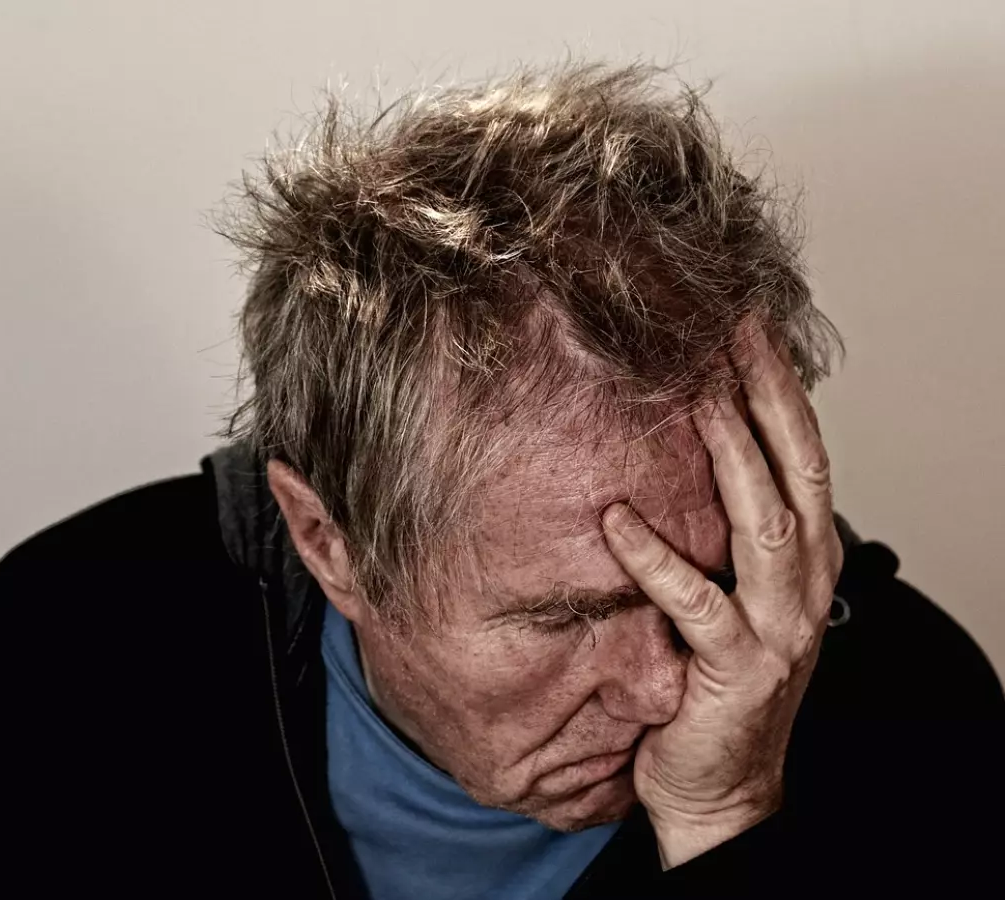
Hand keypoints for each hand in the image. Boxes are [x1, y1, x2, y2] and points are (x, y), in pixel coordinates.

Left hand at [601, 322, 843, 868]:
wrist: (721, 785)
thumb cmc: (718, 682)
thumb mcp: (735, 593)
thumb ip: (723, 529)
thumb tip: (680, 450)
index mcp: (805, 556)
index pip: (803, 453)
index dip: (779, 387)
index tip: (745, 326)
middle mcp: (804, 582)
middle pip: (796, 468)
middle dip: (766, 394)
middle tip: (728, 331)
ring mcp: (777, 626)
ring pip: (764, 522)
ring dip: (730, 454)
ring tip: (695, 397)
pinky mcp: (736, 669)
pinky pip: (696, 603)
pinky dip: (656, 559)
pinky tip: (617, 520)